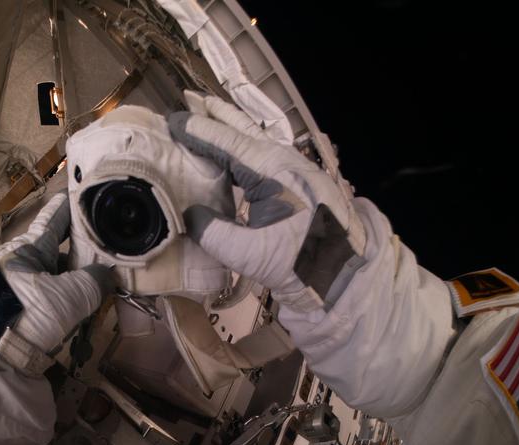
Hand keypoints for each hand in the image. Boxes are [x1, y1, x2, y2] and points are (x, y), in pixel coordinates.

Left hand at [0, 191, 112, 356]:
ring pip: (45, 276)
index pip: (54, 217)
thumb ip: (95, 282)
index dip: (69, 206)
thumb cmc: (28, 316)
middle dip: (77, 255)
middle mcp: (15, 259)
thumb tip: (106, 275)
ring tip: (90, 296)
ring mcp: (7, 283)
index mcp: (29, 247)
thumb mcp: (71, 298)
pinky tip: (69, 315)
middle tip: (100, 260)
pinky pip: (36, 295)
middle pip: (53, 250)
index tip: (78, 194)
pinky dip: (54, 300)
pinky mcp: (3, 307)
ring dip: (67, 283)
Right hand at [168, 94, 365, 300]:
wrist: (346, 270)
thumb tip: (189, 214)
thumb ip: (212, 233)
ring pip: (255, 138)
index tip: (172, 121)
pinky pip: (264, 153)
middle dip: (215, 114)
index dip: (197, 131)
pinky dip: (243, 146)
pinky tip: (234, 153)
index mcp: (270, 171)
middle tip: (190, 100)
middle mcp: (282, 160)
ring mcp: (294, 168)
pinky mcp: (299, 181)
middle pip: (242, 129)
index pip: (225, 143)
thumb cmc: (299, 262)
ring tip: (209, 117)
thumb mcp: (248, 254)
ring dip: (230, 128)